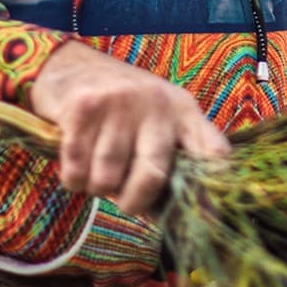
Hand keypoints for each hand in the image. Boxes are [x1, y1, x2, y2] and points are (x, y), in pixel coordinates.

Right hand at [27, 40, 227, 217]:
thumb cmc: (124, 109)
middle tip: (125, 201)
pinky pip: (77, 170)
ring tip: (99, 171)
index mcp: (184, 111)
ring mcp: (120, 102)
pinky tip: (79, 164)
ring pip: (108, 179)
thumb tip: (179, 221)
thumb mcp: (159, 121)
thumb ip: (173, 161)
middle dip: (134, 201)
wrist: (74, 65)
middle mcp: (157, 103)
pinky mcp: (84, 107)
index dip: (211, 190)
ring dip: (98, 188)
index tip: (207, 220)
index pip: (212, 150)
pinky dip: (74, 180)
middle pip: (153, 176)